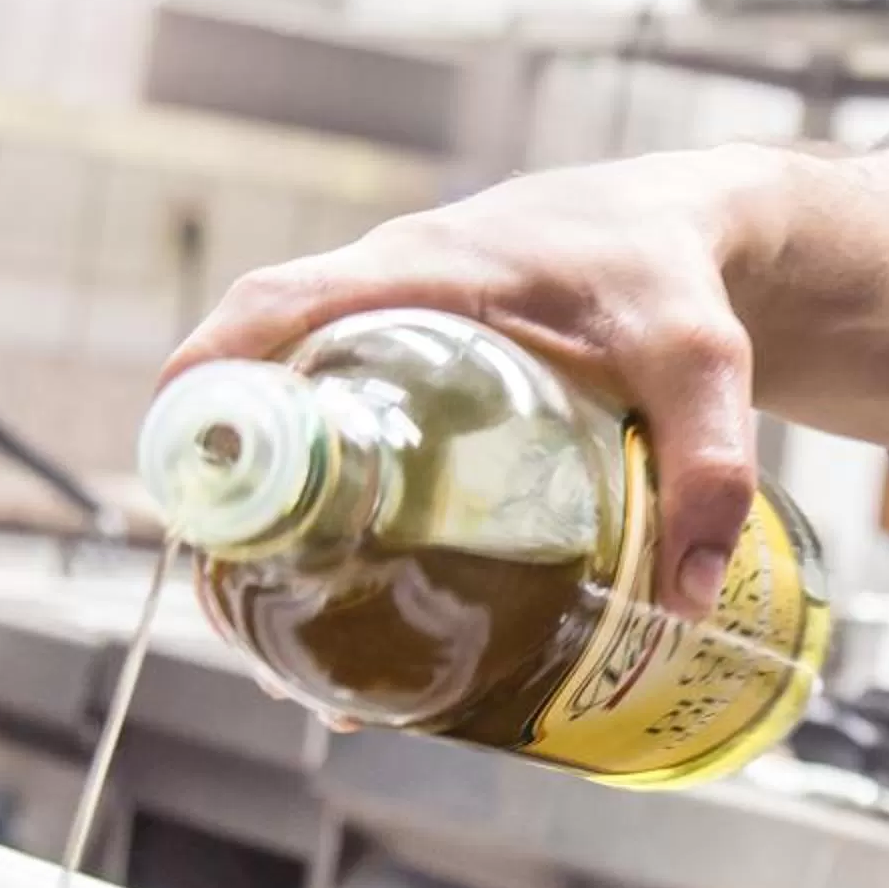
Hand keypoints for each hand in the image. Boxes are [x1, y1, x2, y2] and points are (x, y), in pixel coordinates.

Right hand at [167, 147, 775, 617]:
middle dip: (232, 505)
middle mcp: (382, 306)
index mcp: (425, 272)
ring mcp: (385, 348)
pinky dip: (320, 523)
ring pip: (290, 433)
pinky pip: (333, 444)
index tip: (181, 461)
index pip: (280, 305)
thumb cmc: (668, 270)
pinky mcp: (405, 391)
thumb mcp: (700, 357)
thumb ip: (707, 462)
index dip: (214, 377)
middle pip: (260, 392)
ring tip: (291, 657)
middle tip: (243, 615)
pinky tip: (349, 619)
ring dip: (270, 535)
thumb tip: (686, 601)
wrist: (673, 230)